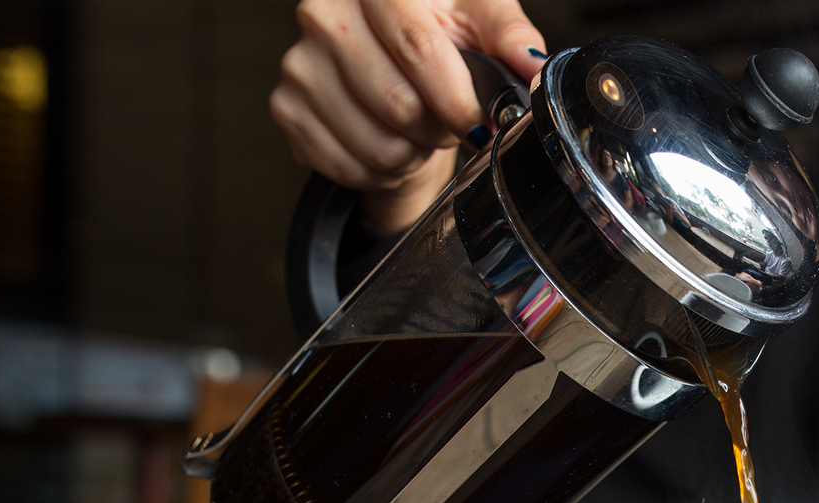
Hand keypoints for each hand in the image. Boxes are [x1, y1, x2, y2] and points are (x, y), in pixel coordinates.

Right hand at [269, 0, 545, 230]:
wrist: (390, 65)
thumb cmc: (438, 36)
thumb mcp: (478, 19)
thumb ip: (507, 36)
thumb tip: (531, 63)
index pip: (416, 46)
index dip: (456, 97)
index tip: (480, 122)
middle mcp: (324, 14)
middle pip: (397, 102)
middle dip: (438, 128)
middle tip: (449, 123)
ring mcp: (300, 64)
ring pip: (375, 144)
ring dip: (412, 154)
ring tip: (420, 133)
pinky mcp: (288, 109)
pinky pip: (348, 166)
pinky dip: (381, 171)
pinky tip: (391, 146)